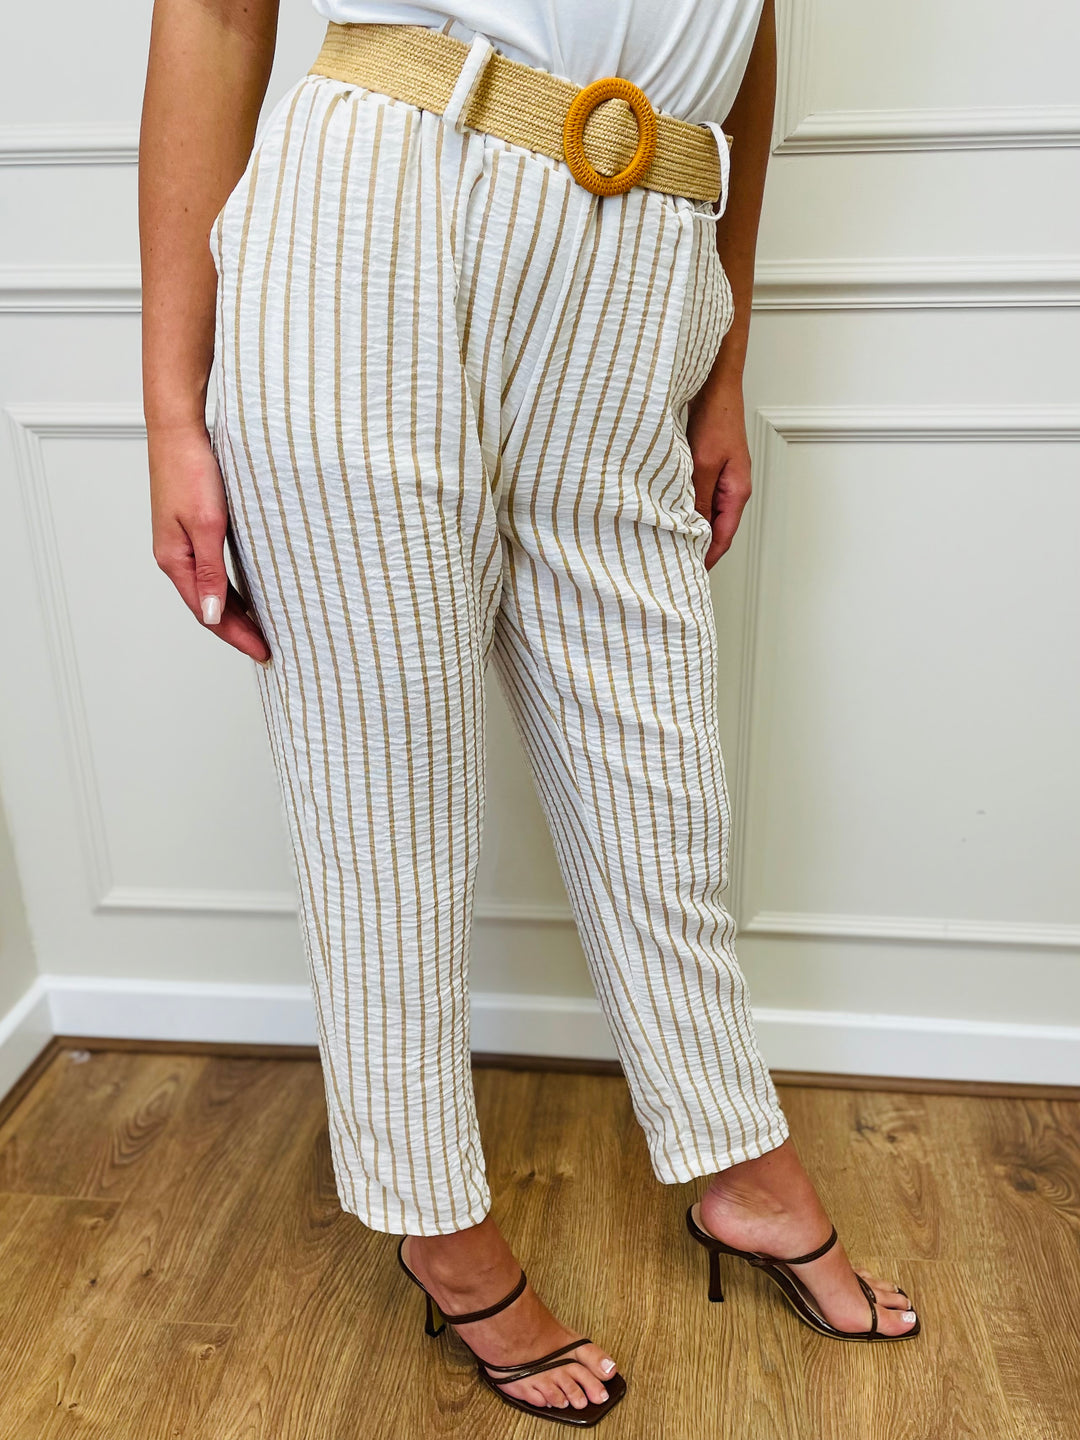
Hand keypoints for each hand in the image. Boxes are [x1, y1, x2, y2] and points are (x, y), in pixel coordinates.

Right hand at [148, 422, 270, 663]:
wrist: (180, 430)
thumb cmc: (192, 471)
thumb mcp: (207, 525)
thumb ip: (211, 572)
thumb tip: (212, 615)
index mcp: (175, 560)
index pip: (207, 613)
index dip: (236, 636)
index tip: (263, 651)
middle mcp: (176, 557)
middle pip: (208, 606)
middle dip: (237, 630)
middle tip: (267, 648)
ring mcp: (182, 544)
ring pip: (211, 590)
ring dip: (234, 612)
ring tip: (260, 630)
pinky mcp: (192, 530)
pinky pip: (212, 570)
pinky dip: (229, 589)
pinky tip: (248, 595)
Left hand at [685, 378, 752, 571]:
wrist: (716, 388)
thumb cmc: (717, 419)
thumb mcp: (703, 464)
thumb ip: (698, 498)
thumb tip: (691, 529)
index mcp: (738, 492)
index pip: (723, 537)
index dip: (707, 558)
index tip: (689, 573)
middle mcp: (733, 489)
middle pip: (716, 528)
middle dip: (698, 547)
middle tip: (674, 562)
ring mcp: (722, 479)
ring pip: (706, 513)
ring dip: (690, 526)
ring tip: (669, 541)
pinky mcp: (711, 469)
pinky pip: (700, 497)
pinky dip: (686, 507)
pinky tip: (669, 511)